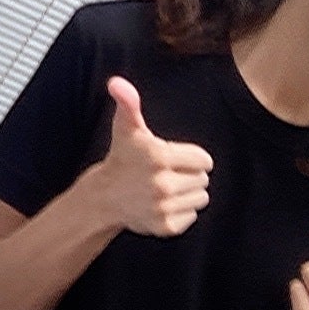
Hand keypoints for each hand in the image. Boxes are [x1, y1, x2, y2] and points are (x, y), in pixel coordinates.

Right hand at [82, 77, 212, 236]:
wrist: (104, 197)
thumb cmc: (122, 157)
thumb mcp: (127, 128)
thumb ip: (128, 102)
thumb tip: (117, 83)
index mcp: (159, 157)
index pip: (204, 160)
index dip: (192, 157)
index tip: (172, 157)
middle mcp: (162, 184)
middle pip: (203, 179)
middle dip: (189, 174)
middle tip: (166, 173)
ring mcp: (163, 207)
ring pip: (200, 197)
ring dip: (187, 192)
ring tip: (165, 188)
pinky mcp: (165, 226)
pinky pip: (192, 215)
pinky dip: (182, 211)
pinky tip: (163, 203)